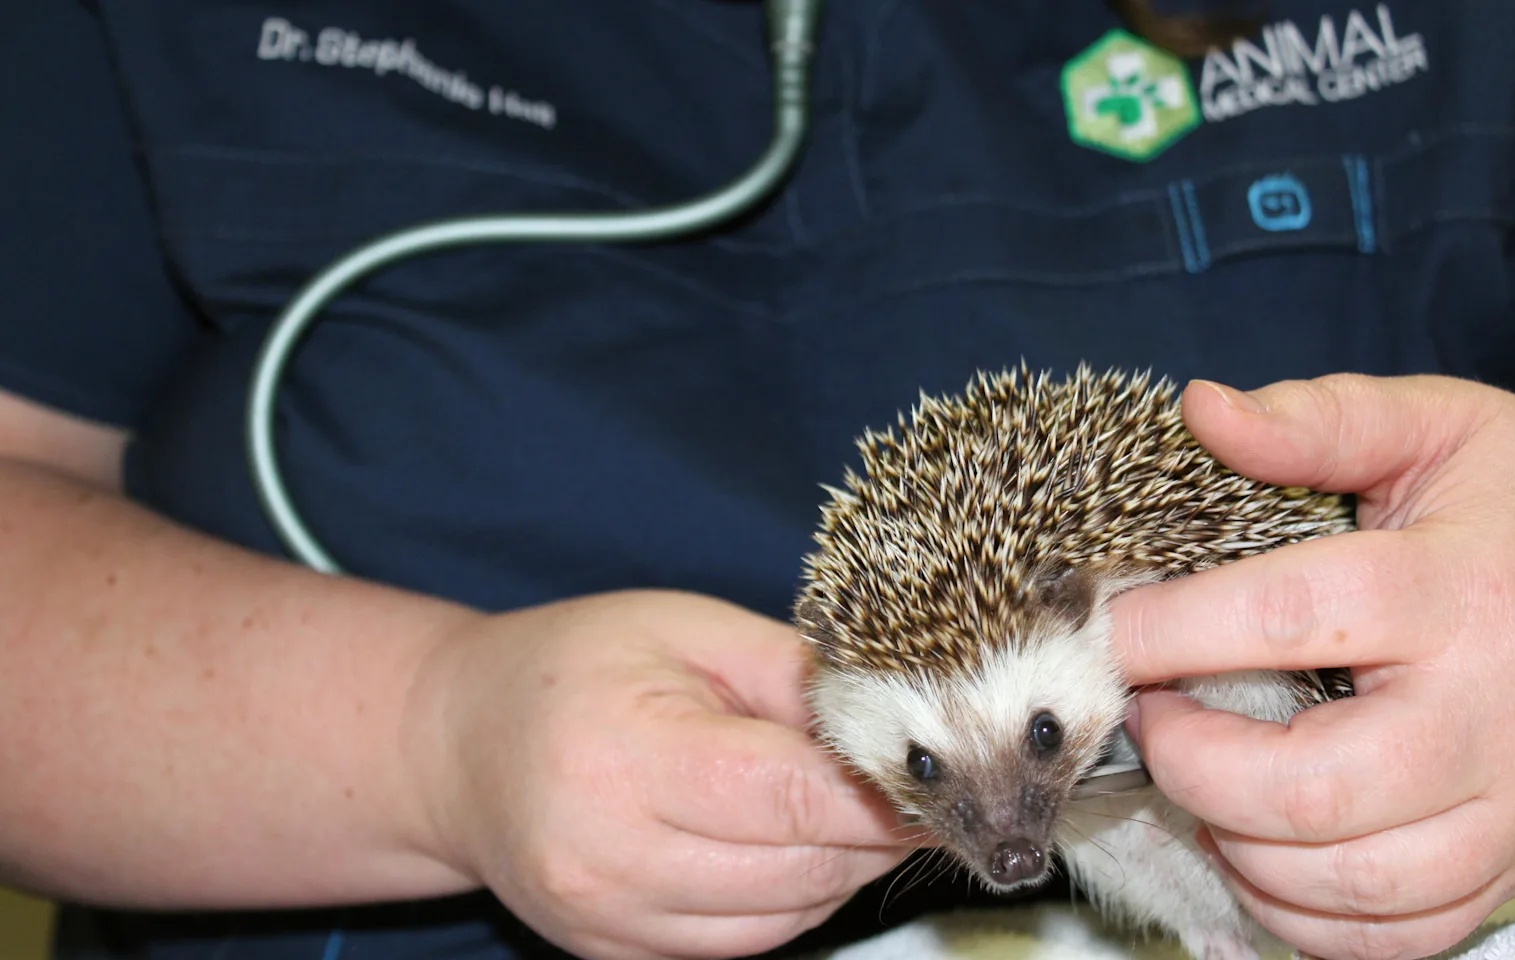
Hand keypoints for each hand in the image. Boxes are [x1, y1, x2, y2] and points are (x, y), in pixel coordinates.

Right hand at [402, 589, 914, 959]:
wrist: (459, 743)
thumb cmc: (573, 666)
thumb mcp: (686, 630)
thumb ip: (793, 674)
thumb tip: (899, 719)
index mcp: (627, 756)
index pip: (791, 799)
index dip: (882, 793)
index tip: (939, 772)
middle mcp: (610, 856)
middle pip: (798, 869)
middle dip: (873, 832)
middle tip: (910, 785)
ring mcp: (607, 919)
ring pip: (782, 919)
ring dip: (837, 869)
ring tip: (841, 806)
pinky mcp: (612, 953)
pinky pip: (740, 944)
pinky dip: (788, 900)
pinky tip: (786, 843)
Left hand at [1110, 374, 1514, 959]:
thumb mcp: (1442, 430)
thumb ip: (1321, 421)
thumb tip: (1201, 410)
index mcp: (1461, 589)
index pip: (1290, 616)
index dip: (1171, 629)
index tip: (1106, 629)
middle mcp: (1491, 713)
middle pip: (1312, 786)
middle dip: (1191, 761)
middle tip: (1149, 715)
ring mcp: (1510, 805)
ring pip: (1350, 881)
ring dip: (1236, 844)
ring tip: (1199, 776)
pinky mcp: (1510, 863)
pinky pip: (1394, 936)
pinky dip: (1302, 915)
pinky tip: (1259, 849)